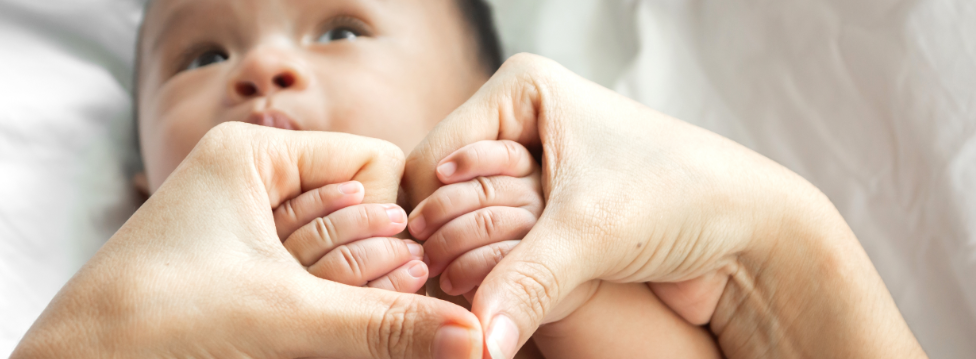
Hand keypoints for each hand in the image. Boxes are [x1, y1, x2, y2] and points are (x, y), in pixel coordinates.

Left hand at [13, 123, 482, 358]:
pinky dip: (331, 306)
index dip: (396, 217)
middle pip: (360, 207)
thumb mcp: (288, 320)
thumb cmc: (155, 331)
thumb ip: (387, 325)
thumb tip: (473, 335)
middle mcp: (250, 181)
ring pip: (339, 247)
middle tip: (412, 299)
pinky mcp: (239, 271)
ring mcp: (243, 227)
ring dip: (360, 288)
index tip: (411, 269)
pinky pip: (311, 277)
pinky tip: (333, 333)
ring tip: (357, 321)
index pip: (372, 162)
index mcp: (254, 154)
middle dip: (385, 260)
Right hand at [404, 54, 924, 357]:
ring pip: (461, 223)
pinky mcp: (547, 208)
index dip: (424, 222)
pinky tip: (500, 300)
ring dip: (467, 264)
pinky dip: (491, 274)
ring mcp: (532, 167)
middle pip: (440, 194)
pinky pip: (491, 242)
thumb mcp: (591, 233)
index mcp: (521, 92)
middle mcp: (519, 123)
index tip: (428, 279)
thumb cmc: (684, 198)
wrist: (751, 232)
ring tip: (481, 298)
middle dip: (443, 246)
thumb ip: (522, 284)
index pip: (431, 161)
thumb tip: (477, 345)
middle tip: (453, 293)